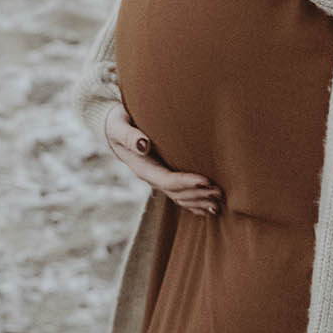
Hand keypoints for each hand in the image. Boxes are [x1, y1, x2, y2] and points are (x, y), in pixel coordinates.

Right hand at [104, 103, 223, 217]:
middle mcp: (150, 177)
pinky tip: (208, 208)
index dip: (186, 182)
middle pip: (176, 192)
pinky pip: (178, 195)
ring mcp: (156, 179)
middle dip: (198, 194)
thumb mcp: (119, 126)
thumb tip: (144, 145)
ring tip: (219, 202)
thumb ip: (130, 136)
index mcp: (142, 167)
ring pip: (179, 197)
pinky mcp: (162, 176)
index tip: (206, 181)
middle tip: (220, 192)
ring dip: (199, 201)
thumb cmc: (118, 123)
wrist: (113, 129)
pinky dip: (194, 203)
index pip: (167, 180)